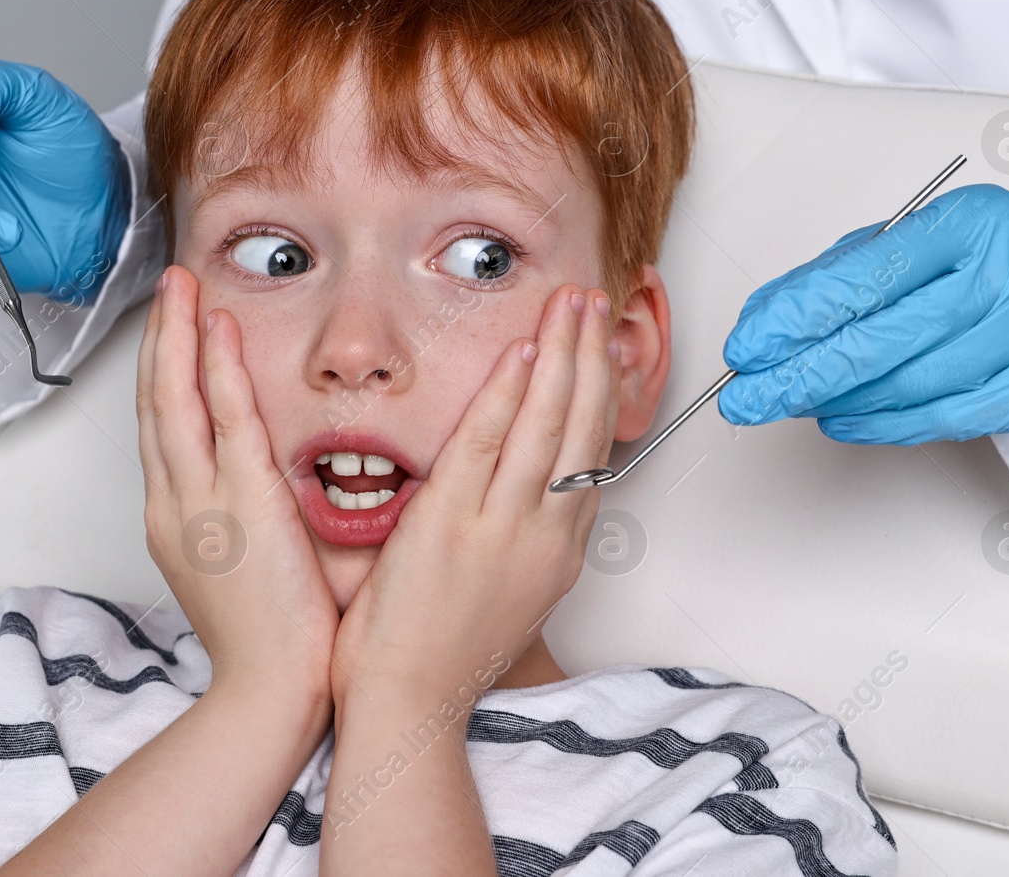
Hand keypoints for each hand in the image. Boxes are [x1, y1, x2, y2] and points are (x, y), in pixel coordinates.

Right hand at [136, 265, 338, 696]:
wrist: (271, 692)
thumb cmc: (272, 642)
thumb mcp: (241, 567)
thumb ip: (242, 519)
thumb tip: (260, 488)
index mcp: (175, 519)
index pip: (162, 430)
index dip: (163, 373)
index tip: (172, 331)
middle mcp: (174, 504)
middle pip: (154, 403)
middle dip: (159, 338)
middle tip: (167, 286)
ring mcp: (200, 502)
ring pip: (176, 400)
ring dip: (177, 335)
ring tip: (182, 284)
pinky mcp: (241, 503)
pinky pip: (226, 420)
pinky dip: (217, 369)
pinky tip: (216, 327)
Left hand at [329, 284, 618, 706]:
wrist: (408, 705)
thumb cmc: (442, 653)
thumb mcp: (506, 590)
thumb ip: (519, 535)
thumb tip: (519, 492)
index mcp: (557, 550)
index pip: (592, 454)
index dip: (601, 391)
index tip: (601, 345)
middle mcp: (545, 535)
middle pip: (582, 427)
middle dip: (592, 356)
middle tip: (594, 302)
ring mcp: (502, 529)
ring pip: (547, 425)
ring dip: (563, 356)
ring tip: (571, 304)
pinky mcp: (453, 526)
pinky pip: (488, 445)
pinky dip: (508, 396)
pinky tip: (522, 354)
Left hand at [716, 183, 1008, 443]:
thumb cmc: (968, 270)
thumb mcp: (898, 251)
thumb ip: (828, 280)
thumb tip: (759, 322)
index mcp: (969, 221)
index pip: (865, 275)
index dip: (796, 318)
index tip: (746, 347)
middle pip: (882, 338)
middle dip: (800, 374)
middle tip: (747, 398)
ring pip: (909, 383)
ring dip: (835, 400)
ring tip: (790, 403)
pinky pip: (944, 418)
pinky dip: (882, 424)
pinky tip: (841, 418)